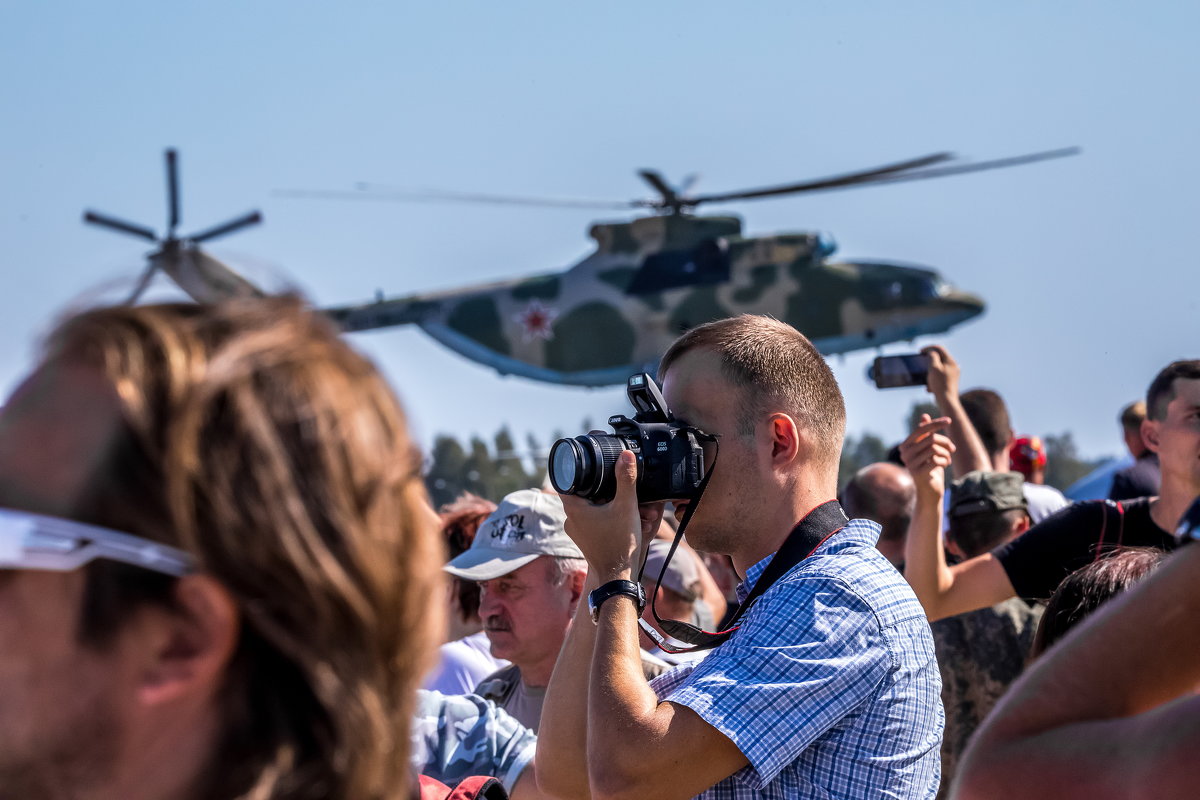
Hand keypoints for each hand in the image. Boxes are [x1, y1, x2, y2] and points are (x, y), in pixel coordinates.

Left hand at [558, 450, 644, 580]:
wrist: (618, 576)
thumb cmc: (620, 544)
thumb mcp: (626, 507)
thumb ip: (626, 479)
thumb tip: (625, 455)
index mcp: (573, 508)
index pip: (567, 479)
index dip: (579, 468)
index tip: (592, 462)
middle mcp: (570, 519)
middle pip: (578, 491)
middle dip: (595, 485)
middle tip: (611, 479)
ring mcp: (575, 530)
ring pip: (584, 506)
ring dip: (599, 500)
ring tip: (616, 498)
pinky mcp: (584, 539)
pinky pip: (589, 519)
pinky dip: (600, 513)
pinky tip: (615, 513)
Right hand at [900, 414, 954, 498]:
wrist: (929, 491)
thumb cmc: (930, 468)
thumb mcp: (929, 449)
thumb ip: (925, 434)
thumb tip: (924, 416)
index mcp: (905, 445)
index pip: (921, 429)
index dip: (936, 424)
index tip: (949, 421)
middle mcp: (904, 453)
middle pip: (931, 438)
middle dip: (945, 442)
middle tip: (953, 449)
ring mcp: (909, 463)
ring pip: (934, 449)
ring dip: (946, 453)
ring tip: (948, 459)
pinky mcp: (917, 473)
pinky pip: (936, 460)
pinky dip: (945, 461)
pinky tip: (945, 465)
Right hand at [922, 344, 959, 401]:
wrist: (947, 401)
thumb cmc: (940, 384)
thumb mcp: (934, 367)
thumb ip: (932, 357)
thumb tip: (931, 352)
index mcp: (951, 361)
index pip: (939, 348)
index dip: (928, 348)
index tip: (920, 352)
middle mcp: (953, 366)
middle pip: (939, 358)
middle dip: (928, 362)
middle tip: (921, 364)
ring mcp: (952, 374)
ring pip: (938, 368)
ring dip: (930, 372)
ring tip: (927, 379)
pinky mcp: (950, 382)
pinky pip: (939, 376)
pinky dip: (933, 379)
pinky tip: (930, 387)